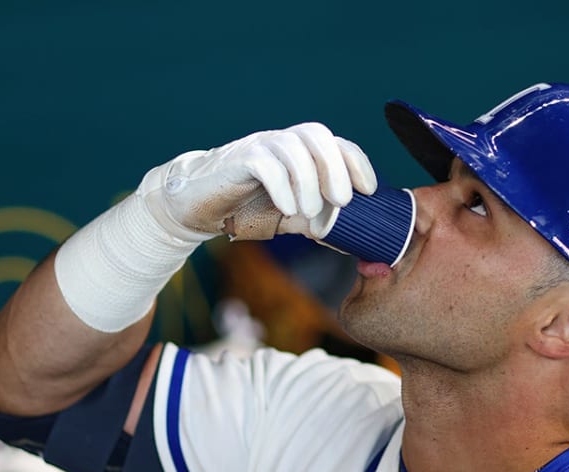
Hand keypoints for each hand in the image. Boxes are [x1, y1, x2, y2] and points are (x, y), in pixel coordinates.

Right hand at [137, 122, 376, 241]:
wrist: (198, 205)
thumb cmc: (249, 207)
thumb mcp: (293, 215)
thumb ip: (321, 221)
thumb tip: (356, 239)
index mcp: (301, 151)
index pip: (336, 143)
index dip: (356, 162)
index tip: (369, 190)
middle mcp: (282, 142)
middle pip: (317, 135)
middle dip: (336, 168)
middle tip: (341, 201)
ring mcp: (259, 146)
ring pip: (292, 147)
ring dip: (308, 181)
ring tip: (309, 212)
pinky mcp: (237, 159)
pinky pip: (264, 163)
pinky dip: (281, 186)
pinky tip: (287, 208)